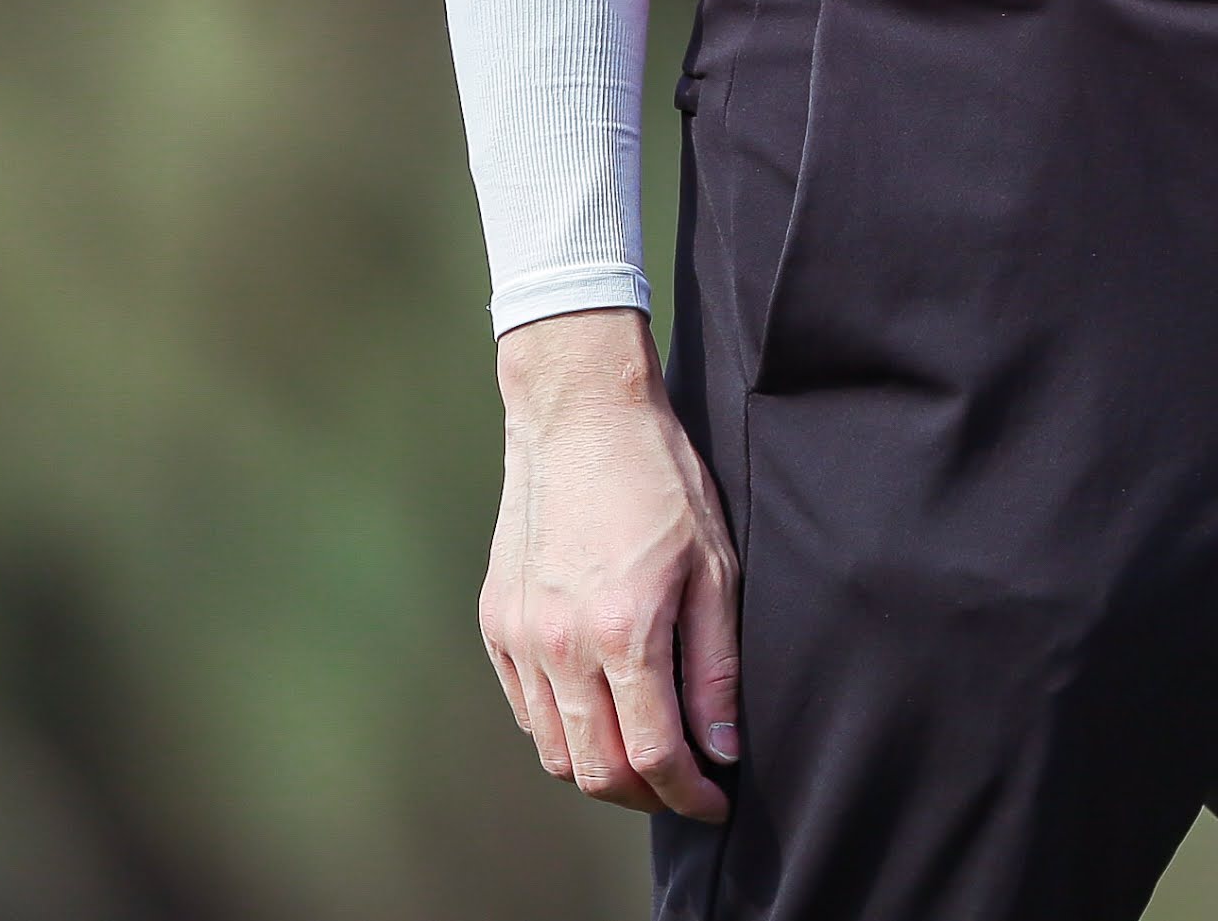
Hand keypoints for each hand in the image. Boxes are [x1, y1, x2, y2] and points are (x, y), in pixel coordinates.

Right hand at [480, 309, 740, 818]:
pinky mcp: (495, 624)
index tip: (717, 801)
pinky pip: (526, 710)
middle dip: (647, 795)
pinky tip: (602, 713)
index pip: (651, 754)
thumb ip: (716, 665)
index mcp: (622, 631)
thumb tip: (721, 745)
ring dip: (601, 770)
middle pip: (595, 769)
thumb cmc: (660, 480)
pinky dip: (563, 732)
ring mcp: (519, 638)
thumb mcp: (714, 567)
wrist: (581, 417)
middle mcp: (559, 645)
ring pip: (554, 751)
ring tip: (648, 758)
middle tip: (687, 788)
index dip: (689, 793)